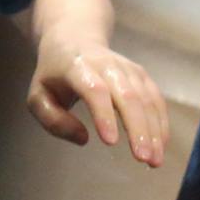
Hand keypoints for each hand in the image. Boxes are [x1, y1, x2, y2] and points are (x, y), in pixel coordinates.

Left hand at [27, 33, 169, 165]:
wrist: (74, 39)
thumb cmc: (54, 74)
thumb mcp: (38, 95)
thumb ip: (52, 119)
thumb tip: (83, 138)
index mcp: (77, 67)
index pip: (95, 90)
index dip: (104, 115)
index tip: (111, 143)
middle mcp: (107, 64)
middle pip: (128, 96)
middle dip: (138, 129)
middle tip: (142, 158)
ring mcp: (127, 68)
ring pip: (145, 99)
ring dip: (153, 131)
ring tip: (154, 160)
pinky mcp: (141, 75)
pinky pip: (155, 99)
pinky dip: (160, 123)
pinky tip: (160, 145)